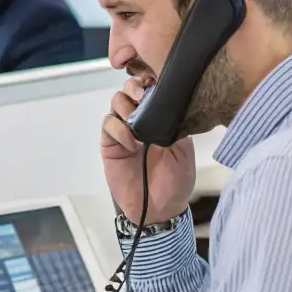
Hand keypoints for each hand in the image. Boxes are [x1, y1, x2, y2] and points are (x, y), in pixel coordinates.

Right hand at [102, 76, 194, 224]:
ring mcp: (123, 131)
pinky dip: (118, 128)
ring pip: (116, 102)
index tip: (156, 84)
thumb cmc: (175, 182)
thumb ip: (174, 124)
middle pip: (129, 89)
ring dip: (126, 107)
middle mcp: (140, 120)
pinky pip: (108, 124)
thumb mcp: (183, 149)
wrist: (160, 209)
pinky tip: (130, 142)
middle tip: (144, 100)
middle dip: (135, 89)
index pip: (149, 89)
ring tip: (137, 124)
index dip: (150, 81)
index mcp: (160, 118)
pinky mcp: (110, 145)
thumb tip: (167, 102)